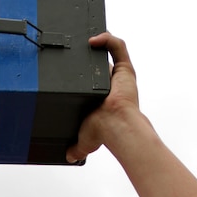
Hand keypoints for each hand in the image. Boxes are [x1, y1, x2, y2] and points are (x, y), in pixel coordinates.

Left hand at [66, 32, 143, 162]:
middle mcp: (114, 84)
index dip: (87, 70)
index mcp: (105, 96)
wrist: (114, 126)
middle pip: (102, 62)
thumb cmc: (103, 132)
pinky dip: (108, 39)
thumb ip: (77, 148)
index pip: (96, 78)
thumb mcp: (84, 141)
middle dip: (91, 53)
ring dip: (101, 42)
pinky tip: (93, 39)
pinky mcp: (126, 68)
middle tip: (75, 47)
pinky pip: (119, 46)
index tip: (72, 66)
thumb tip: (70, 157)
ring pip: (113, 50)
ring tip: (85, 40)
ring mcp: (120, 75)